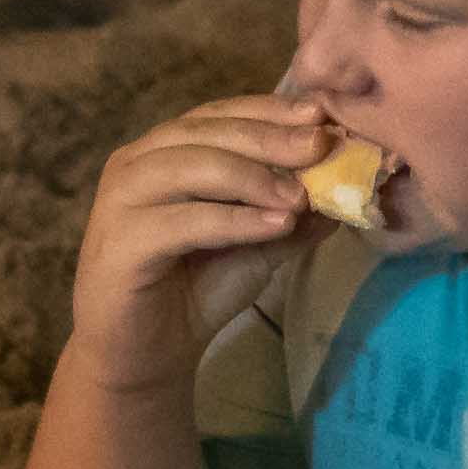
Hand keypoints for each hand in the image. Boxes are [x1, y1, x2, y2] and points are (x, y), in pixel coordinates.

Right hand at [64, 95, 336, 395]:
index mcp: (164, 151)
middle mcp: (136, 163)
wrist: (147, 356)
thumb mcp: (257, 246)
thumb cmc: (196, 292)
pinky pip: (183, 221)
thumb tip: (346, 190)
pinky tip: (275, 225)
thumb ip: (292, 216)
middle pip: (206, 133)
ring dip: (252, 177)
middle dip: (269, 137)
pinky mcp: (121, 242)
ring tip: (301, 196)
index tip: (320, 116)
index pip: (220, 115)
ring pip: (191, 168)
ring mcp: (121, 199)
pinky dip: (233, 220)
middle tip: (320, 146)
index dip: (270, 111)